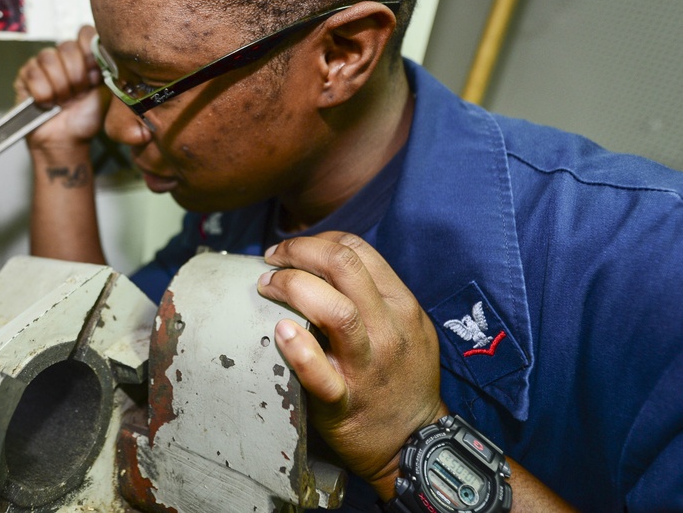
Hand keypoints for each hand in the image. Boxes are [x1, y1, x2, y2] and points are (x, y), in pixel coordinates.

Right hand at [13, 25, 108, 148]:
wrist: (68, 140)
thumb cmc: (87, 117)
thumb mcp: (107, 91)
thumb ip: (109, 67)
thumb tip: (107, 48)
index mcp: (84, 55)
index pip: (84, 32)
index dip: (89, 53)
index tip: (95, 75)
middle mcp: (63, 55)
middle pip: (67, 46)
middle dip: (76, 76)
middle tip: (78, 94)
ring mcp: (42, 63)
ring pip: (48, 58)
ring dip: (60, 86)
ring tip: (64, 100)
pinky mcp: (25, 75)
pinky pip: (33, 74)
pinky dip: (44, 93)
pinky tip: (49, 103)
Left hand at [257, 231, 447, 496]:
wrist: (415, 441)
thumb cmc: (402, 376)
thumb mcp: (408, 326)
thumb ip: (375, 293)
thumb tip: (323, 261)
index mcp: (401, 305)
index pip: (356, 250)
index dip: (316, 240)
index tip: (291, 250)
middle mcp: (387, 330)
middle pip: (343, 266)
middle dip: (299, 251)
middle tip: (271, 260)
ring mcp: (367, 367)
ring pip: (336, 311)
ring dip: (292, 288)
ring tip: (266, 286)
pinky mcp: (344, 403)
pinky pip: (321, 376)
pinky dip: (299, 351)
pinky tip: (281, 332)